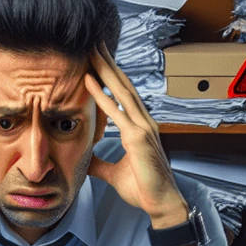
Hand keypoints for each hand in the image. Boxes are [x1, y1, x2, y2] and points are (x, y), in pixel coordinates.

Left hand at [83, 43, 185, 223]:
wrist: (160, 204)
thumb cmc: (143, 189)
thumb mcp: (113, 174)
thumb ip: (99, 163)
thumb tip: (85, 159)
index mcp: (139, 127)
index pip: (123, 94)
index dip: (110, 75)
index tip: (97, 58)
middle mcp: (143, 122)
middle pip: (123, 85)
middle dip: (108, 62)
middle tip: (93, 41)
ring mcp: (142, 128)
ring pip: (121, 90)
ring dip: (104, 69)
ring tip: (90, 50)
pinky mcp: (138, 138)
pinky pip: (116, 112)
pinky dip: (102, 95)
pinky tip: (90, 80)